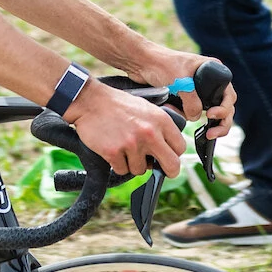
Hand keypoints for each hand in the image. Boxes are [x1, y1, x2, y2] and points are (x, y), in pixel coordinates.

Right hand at [67, 79, 189, 178]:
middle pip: (172, 165)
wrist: (91, 101)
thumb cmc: (118, 105)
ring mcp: (132, 144)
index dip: (174, 154)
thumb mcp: (147, 108)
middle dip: (166, 170)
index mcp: (161, 120)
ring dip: (133, 164)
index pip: (180, 147)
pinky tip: (114, 151)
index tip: (167, 156)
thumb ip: (160, 126)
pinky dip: (118, 164)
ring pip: (141, 170)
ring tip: (125, 149)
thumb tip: (169, 146)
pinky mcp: (114, 153)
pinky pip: (122, 170)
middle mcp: (149, 133)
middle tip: (158, 168)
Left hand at [126, 48, 237, 140]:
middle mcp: (208, 81)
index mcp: (213, 71)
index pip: (228, 95)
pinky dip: (188, 118)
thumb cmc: (161, 64)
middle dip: (221, 122)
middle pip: (224, 107)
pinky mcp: (185, 98)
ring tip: (205, 135)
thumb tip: (196, 118)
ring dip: (208, 124)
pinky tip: (179, 116)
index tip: (211, 115)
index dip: (224, 108)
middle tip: (212, 133)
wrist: (140, 62)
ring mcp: (197, 91)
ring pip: (210, 113)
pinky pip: (193, 113)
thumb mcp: (181, 81)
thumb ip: (192, 101)